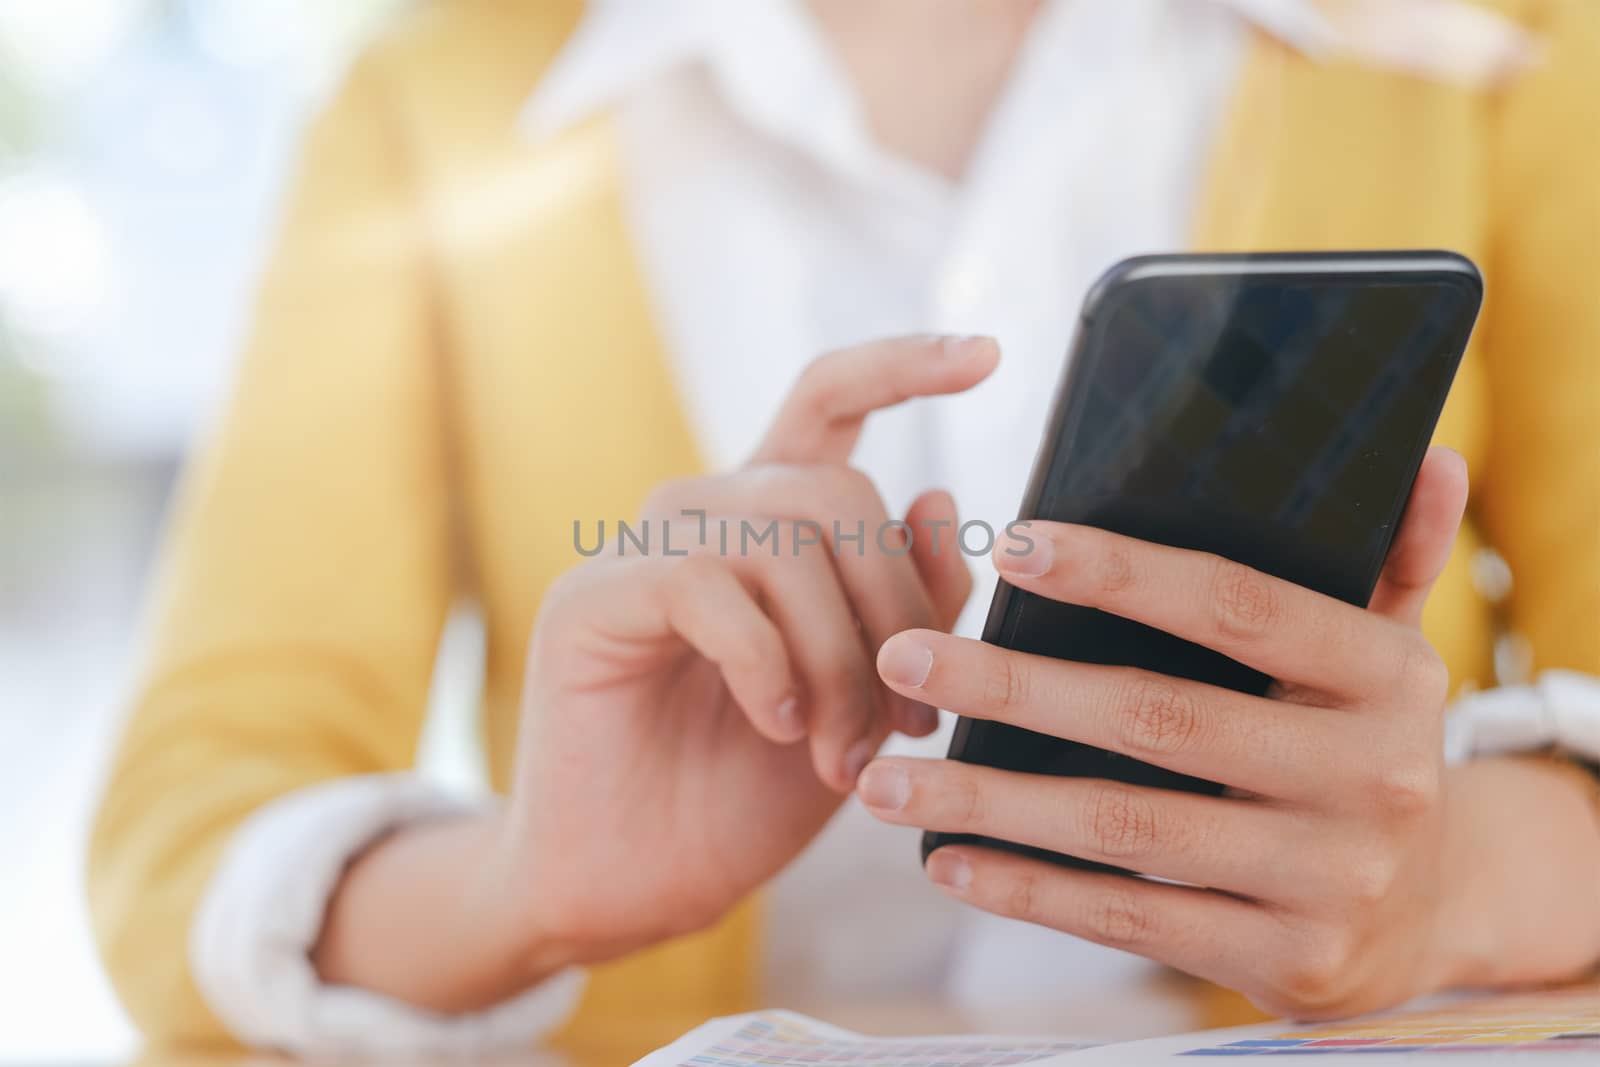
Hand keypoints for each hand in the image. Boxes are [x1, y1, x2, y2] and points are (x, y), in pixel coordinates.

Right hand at [313, 335, 997, 1010]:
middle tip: (905, 725)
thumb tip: (937, 492)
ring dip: (837, 658)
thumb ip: (910, 604)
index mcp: (769, 526)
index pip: (830, 399)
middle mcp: (705, 517)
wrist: (638, 884)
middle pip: (837, 491)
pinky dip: (764, 663)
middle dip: (894, 609)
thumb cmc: (748, 792)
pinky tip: (775, 727)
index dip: (905, 365)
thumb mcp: (867, 699)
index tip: (991, 356)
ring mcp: (640, 550)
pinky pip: (706, 586)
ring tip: (840, 752)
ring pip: (782, 541)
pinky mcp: (593, 600)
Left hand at [858, 447, 1476, 1018]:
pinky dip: (1032, 892)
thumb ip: (1392, 558)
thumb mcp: (1390, 655)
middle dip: (1014, 686)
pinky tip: (949, 862)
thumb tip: (1425, 456)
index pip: (1235, 606)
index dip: (1121, 573)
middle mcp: (1372, 775)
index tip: (1010, 545)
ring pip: (1127, 828)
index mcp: (1391, 674)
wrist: (1427, 919)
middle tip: (903, 657)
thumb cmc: (1361, 751)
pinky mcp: (1288, 961)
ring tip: (885, 781)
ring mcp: (1333, 878)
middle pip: (1158, 717)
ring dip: (990, 801)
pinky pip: (1134, 920)